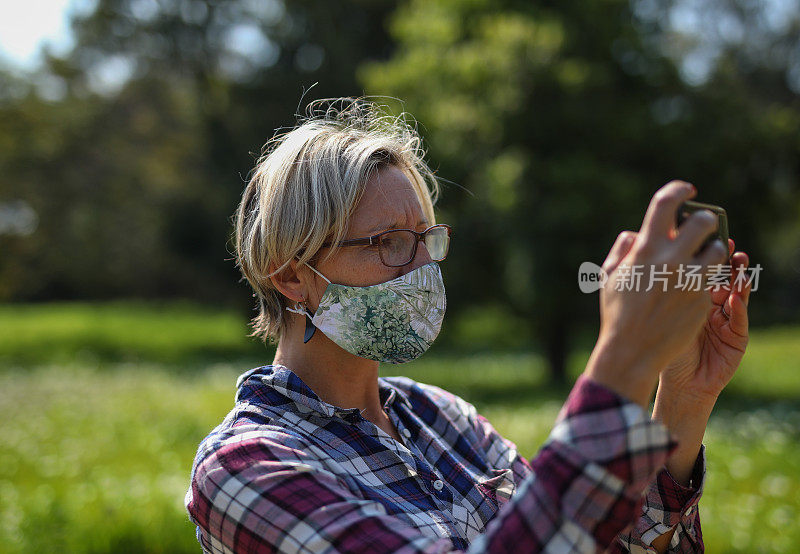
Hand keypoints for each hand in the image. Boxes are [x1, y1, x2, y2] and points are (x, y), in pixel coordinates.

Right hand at [585, 181, 729, 406]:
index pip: (667, 203)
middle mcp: (670, 260)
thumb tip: (635, 233)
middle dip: (705, 221)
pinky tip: (695, 286)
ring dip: (712, 250)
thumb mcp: (609, 276)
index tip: (688, 191)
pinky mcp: (702, 299)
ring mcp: (690, 279)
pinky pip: (714, 278)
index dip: (680, 190)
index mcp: (645, 249)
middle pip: (703, 222)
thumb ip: (623, 249)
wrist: (632, 350)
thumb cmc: (617, 313)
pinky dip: (707, 278)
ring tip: (702, 258)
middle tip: (702, 227)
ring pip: (718, 250)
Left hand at [659, 238, 750, 401]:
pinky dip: (739, 308)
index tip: (703, 236)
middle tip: (728, 247)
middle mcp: (712, 304)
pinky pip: (740, 320)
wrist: (674, 383)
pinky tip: (734, 299)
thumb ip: (657, 286)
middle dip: (727, 261)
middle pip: (724, 277)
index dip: (705, 253)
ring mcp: (726, 320)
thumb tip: (647, 254)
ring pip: (738, 294)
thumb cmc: (659, 345)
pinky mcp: (737, 339)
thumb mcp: (656, 311)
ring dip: (740, 280)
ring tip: (739, 269)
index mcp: (691, 295)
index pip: (701, 268)